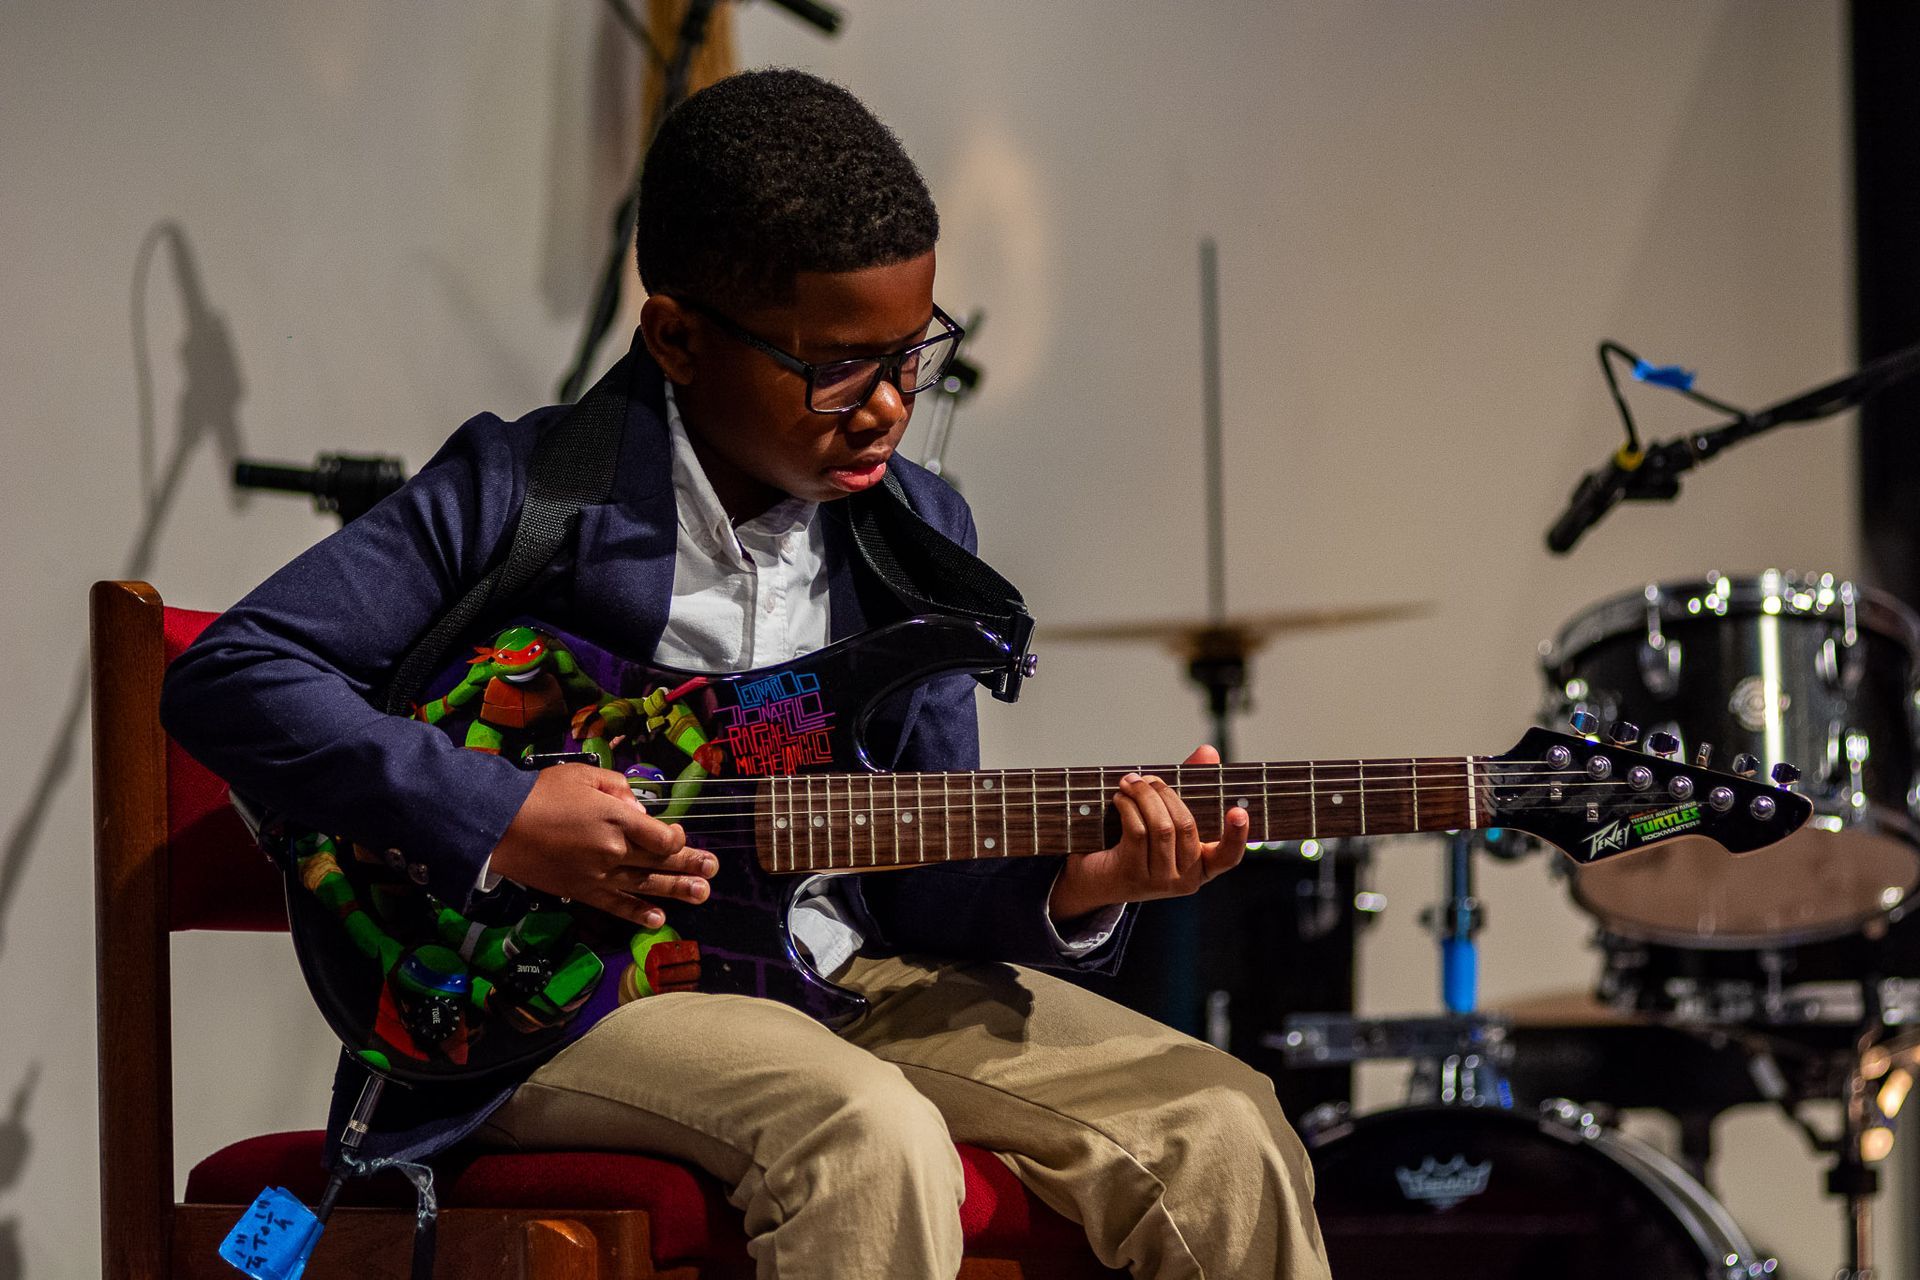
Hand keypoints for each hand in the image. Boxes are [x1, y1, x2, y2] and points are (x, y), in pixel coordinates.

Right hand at [488, 763, 716, 927]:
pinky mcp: (582, 891)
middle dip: (689, 864)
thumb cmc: (541, 793)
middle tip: (712, 868)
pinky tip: (659, 919)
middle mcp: (613, 850)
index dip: (676, 837)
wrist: (500, 825)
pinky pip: (616, 906)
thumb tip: (639, 810)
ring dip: (677, 890)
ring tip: (702, 893)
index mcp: (616, 819)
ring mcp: (598, 875)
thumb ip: (618, 789)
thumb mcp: (584, 775)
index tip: (678, 834)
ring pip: (645, 885)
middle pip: (659, 861)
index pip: (661, 837)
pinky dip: (638, 913)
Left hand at [1047, 744, 1248, 922]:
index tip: (1237, 811)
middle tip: (1146, 778)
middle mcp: (1186, 881)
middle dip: (1165, 793)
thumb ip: (1190, 786)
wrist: (1096, 877)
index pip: (1228, 857)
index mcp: (1203, 868)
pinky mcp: (1133, 876)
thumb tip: (1208, 751)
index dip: (1237, 835)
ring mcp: (1160, 882)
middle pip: (1185, 826)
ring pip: (1161, 828)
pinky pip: (1137, 832)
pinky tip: (1120, 798)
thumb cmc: (1137, 842)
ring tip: (1130, 783)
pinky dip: (1128, 807)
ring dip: (1143, 796)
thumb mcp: (1166, 816)